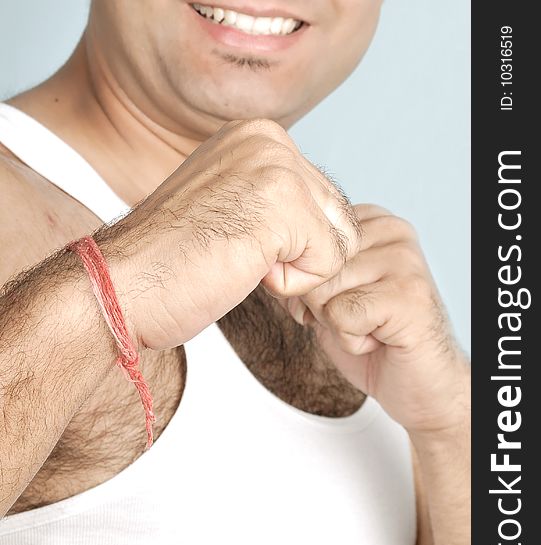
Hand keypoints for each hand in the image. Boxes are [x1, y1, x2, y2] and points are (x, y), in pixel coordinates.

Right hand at [95, 119, 361, 350]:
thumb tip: (327, 220)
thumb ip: (274, 198)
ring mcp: (276, 166)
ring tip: (241, 262)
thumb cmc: (171, 260)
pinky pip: (329, 263)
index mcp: (257, 136)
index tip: (242, 248)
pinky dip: (291, 286)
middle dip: (301, 257)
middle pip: (340, 219)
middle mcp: (270, 138)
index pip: (325, 200)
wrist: (121, 284)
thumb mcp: (229, 207)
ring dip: (296, 270)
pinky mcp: (282, 204)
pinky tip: (242, 270)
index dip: (294, 244)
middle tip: (245, 263)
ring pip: (340, 242)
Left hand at [285, 203, 469, 433]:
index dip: (308, 284)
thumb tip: (263, 265)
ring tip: (371, 327)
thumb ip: (301, 272)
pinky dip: (352, 340)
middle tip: (358, 319)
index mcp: (374, 221)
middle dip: (321, 307)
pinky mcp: (408, 296)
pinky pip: (342, 315)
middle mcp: (393, 232)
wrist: (420, 383)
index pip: (304, 242)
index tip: (341, 300)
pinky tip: (379, 339)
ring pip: (323, 292)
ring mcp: (404, 261)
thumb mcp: (329, 294)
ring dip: (338, 325)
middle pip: (311, 268)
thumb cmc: (373, 337)